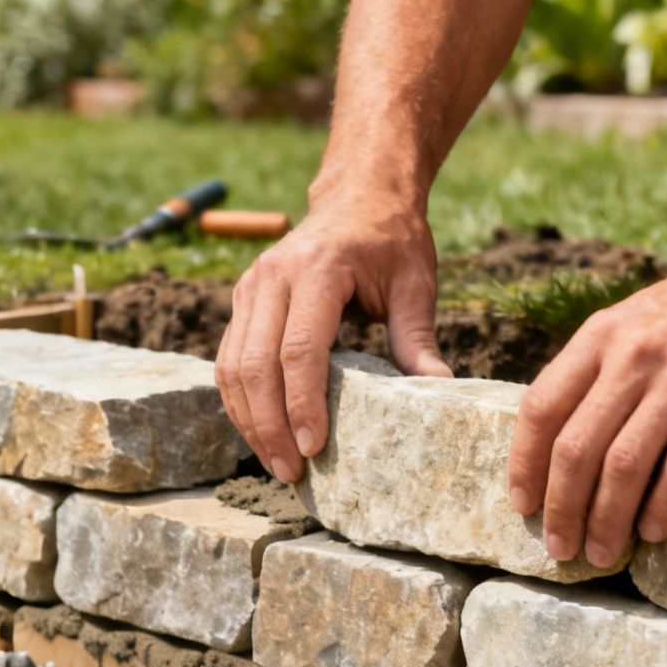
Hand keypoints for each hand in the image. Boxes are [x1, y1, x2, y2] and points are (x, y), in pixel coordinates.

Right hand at [216, 190, 450, 482]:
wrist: (359, 194)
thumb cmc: (391, 239)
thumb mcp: (415, 282)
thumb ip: (417, 336)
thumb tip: (438, 389)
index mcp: (317, 270)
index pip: (299, 349)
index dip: (302, 404)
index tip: (314, 448)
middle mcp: (272, 278)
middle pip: (255, 365)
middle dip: (269, 426)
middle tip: (292, 472)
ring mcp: (250, 288)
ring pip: (231, 367)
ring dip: (249, 421)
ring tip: (276, 463)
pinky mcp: (242, 300)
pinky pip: (227, 360)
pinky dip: (240, 402)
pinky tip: (260, 433)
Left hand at [505, 243, 666, 566]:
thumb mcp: (637, 319)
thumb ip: (600, 366)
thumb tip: (560, 435)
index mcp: (601, 336)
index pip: (541, 407)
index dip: (523, 463)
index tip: (522, 505)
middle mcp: (633, 355)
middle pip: (576, 447)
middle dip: (561, 508)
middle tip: (560, 549)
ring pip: (624, 465)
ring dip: (607, 519)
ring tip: (602, 554)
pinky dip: (663, 506)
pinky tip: (653, 531)